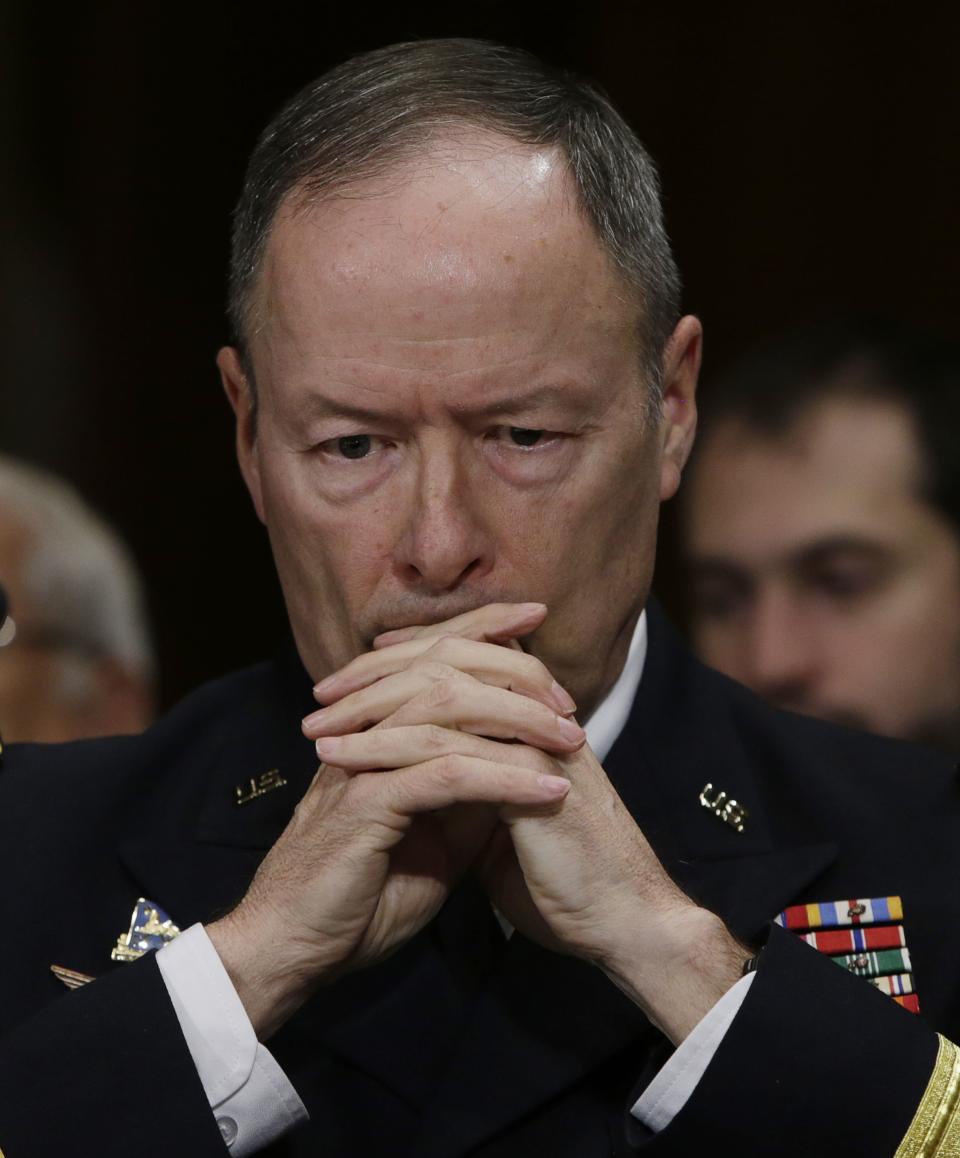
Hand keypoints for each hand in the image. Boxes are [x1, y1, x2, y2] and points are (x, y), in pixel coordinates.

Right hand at [207, 602, 580, 1038]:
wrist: (295, 951)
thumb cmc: (359, 898)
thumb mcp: (432, 837)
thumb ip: (465, 793)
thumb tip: (516, 759)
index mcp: (376, 731)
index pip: (431, 659)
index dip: (481, 629)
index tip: (534, 618)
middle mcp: (365, 734)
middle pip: (442, 669)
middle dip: (511, 670)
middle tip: (567, 698)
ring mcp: (361, 764)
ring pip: (445, 713)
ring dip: (518, 724)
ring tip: (572, 742)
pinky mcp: (364, 804)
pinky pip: (445, 775)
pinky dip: (504, 779)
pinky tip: (547, 790)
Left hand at [309, 604, 749, 1042]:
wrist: (622, 925)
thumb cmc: (566, 880)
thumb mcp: (512, 822)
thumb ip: (480, 789)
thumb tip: (438, 782)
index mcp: (534, 721)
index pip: (468, 657)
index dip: (410, 653)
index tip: (358, 667)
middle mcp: (537, 718)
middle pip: (452, 658)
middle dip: (380, 668)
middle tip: (323, 688)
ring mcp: (536, 742)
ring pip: (446, 693)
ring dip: (372, 705)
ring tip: (317, 726)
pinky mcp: (532, 778)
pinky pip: (449, 748)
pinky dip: (387, 750)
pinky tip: (346, 762)